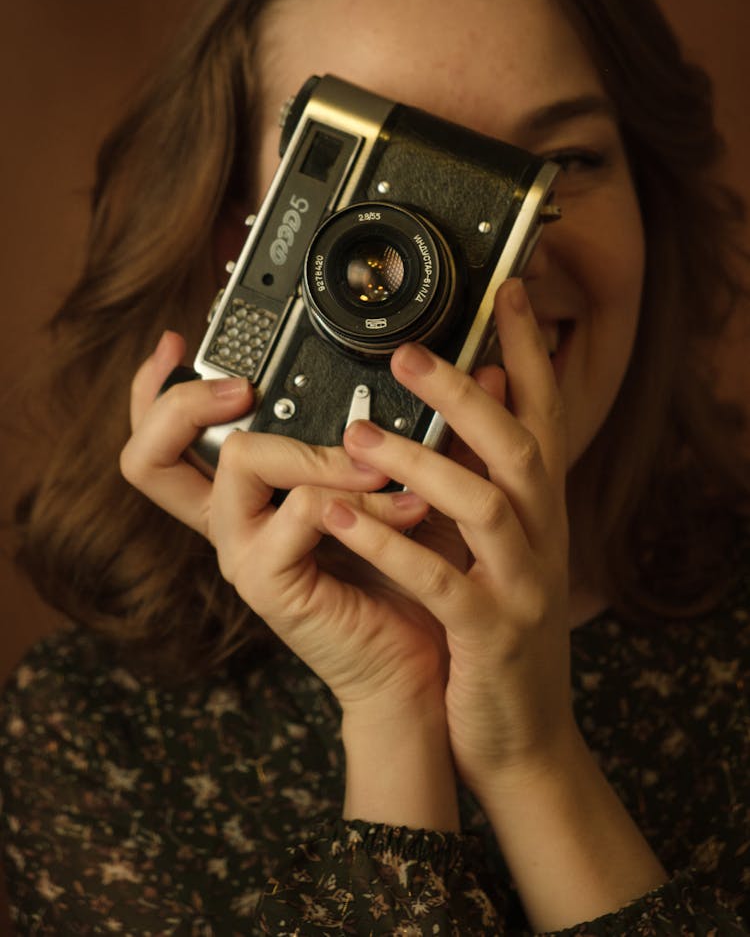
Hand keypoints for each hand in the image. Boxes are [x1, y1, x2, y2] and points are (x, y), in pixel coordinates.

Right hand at [121, 331, 445, 719]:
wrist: (425, 653)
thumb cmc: (406, 567)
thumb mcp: (388, 481)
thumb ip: (385, 429)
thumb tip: (426, 358)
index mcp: (247, 493)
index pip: (165, 440)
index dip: (152, 389)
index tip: (173, 340)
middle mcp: (231, 519)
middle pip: (149, 454)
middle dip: (186, 403)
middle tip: (243, 388)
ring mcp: (243, 552)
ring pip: (237, 460)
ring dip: (318, 451)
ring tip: (378, 472)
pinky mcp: (269, 583)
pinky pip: (302, 511)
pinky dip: (363, 503)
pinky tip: (408, 512)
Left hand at [322, 277, 572, 795]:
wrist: (516, 732)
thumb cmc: (490, 623)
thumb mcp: (496, 541)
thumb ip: (485, 468)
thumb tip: (484, 386)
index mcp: (540, 508)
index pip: (546, 412)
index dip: (531, 350)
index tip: (508, 292)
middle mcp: (542, 537)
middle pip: (521, 445)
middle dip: (464, 394)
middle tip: (407, 352)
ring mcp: (522, 586)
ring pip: (485, 506)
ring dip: (420, 464)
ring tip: (356, 437)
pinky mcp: (489, 636)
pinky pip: (441, 583)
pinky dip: (389, 545)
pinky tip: (338, 518)